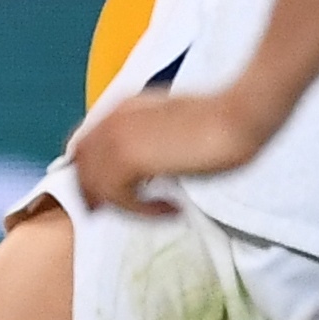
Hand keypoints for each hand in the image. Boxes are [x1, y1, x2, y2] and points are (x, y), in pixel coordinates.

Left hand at [70, 80, 267, 215]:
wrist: (236, 116)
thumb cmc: (219, 121)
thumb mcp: (172, 126)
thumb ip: (149, 140)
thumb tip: (144, 165)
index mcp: (121, 107)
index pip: (85, 146)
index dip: (92, 175)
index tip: (109, 198)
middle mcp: (111, 119)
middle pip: (81, 167)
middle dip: (99, 194)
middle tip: (131, 212)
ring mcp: (115, 137)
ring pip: (96, 186)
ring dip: (125, 205)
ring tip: (159, 211)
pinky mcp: (128, 158)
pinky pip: (117, 198)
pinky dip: (142, 211)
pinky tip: (172, 209)